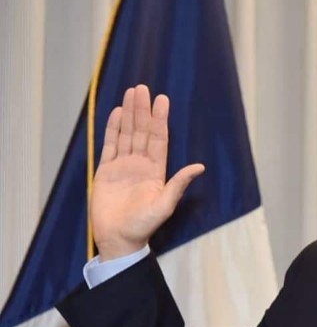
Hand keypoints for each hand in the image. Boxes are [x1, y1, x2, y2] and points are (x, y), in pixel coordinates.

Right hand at [91, 84, 204, 259]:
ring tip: (131, 93)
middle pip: (142, 132)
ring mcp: (123, 166)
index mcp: (156, 171)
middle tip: (143, 88)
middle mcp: (140, 165)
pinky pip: (110, 145)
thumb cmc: (143, 225)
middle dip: (143, 110)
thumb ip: (179, 184)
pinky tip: (117, 112)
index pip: (159, 140)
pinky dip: (113, 129)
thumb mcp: (165, 204)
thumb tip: (200, 166)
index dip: (160, 120)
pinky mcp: (106, 170)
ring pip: (126, 134)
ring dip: (129, 114)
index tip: (162, 100)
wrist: (118, 238)